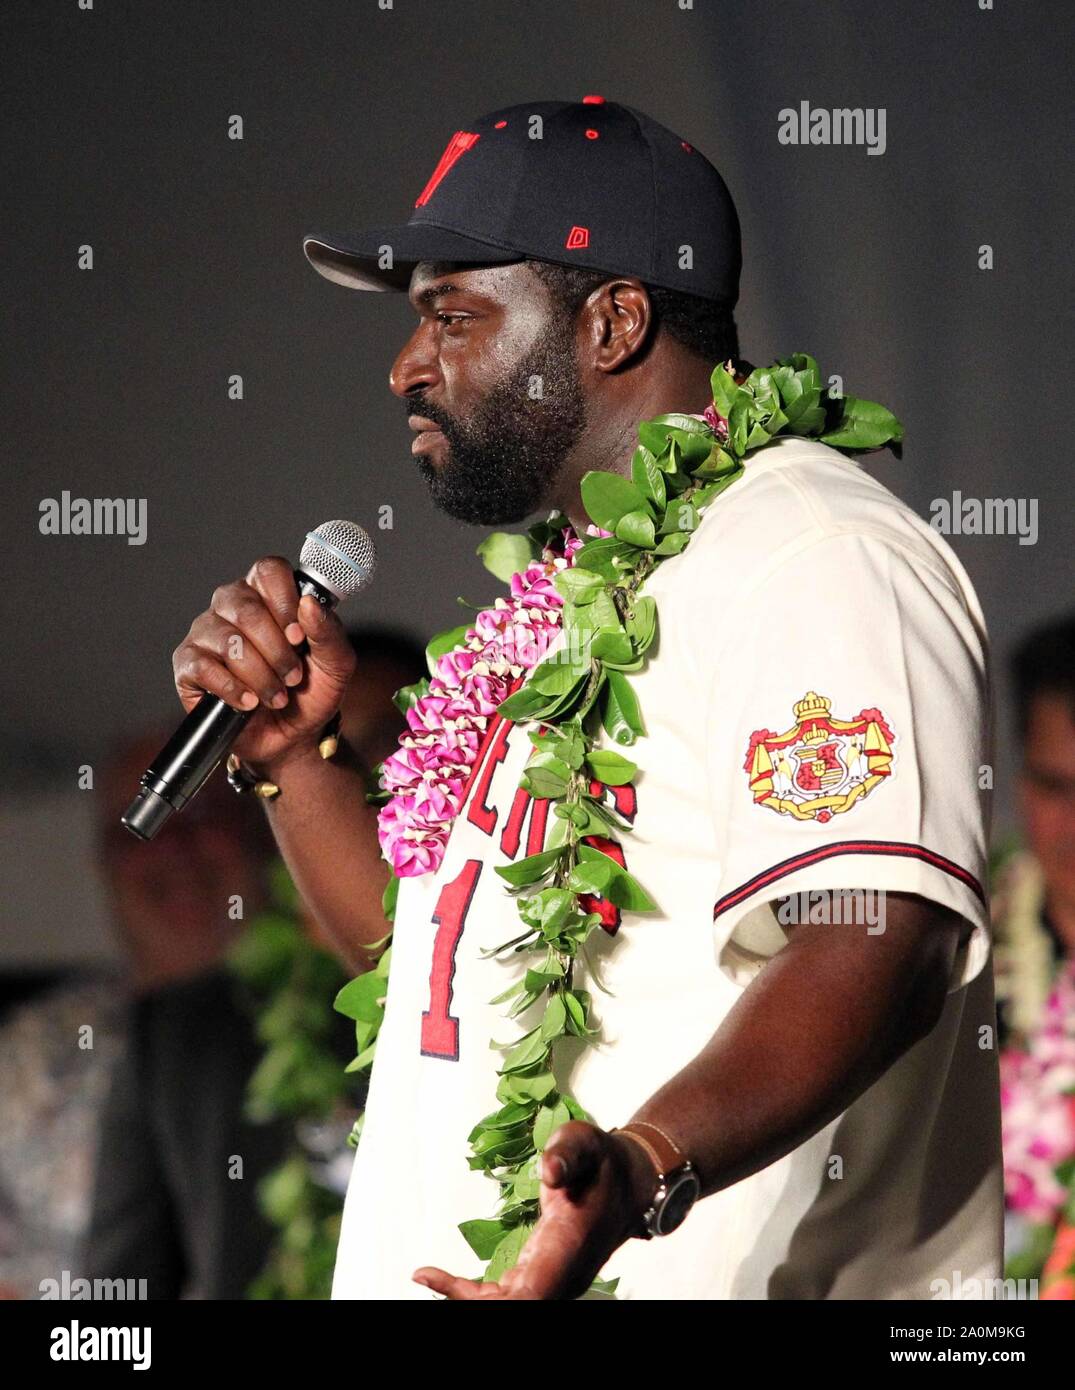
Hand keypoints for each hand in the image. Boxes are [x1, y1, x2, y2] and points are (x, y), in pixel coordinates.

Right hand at [172, 557, 355, 772]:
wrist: (291, 737)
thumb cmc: (310, 692)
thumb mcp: (336, 664)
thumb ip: (329, 632)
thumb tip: (309, 604)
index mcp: (267, 594)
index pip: (268, 570)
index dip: (285, 603)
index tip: (299, 637)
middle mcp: (232, 605)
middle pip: (247, 608)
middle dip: (277, 651)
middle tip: (293, 677)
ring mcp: (206, 632)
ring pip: (228, 641)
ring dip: (260, 675)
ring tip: (276, 696)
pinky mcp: (188, 664)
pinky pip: (203, 667)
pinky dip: (233, 689)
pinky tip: (249, 703)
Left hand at [412, 1121, 656, 1299]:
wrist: (630, 1185)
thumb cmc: (604, 1163)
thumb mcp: (586, 1143)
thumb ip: (567, 1153)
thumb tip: (549, 1171)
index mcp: (568, 1245)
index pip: (533, 1293)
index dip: (492, 1301)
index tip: (451, 1285)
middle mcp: (561, 1275)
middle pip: (515, 1306)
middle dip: (469, 1299)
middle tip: (427, 1275)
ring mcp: (552, 1280)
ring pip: (507, 1305)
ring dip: (466, 1297)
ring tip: (428, 1275)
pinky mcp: (543, 1276)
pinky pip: (505, 1297)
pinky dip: (470, 1292)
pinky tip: (440, 1278)